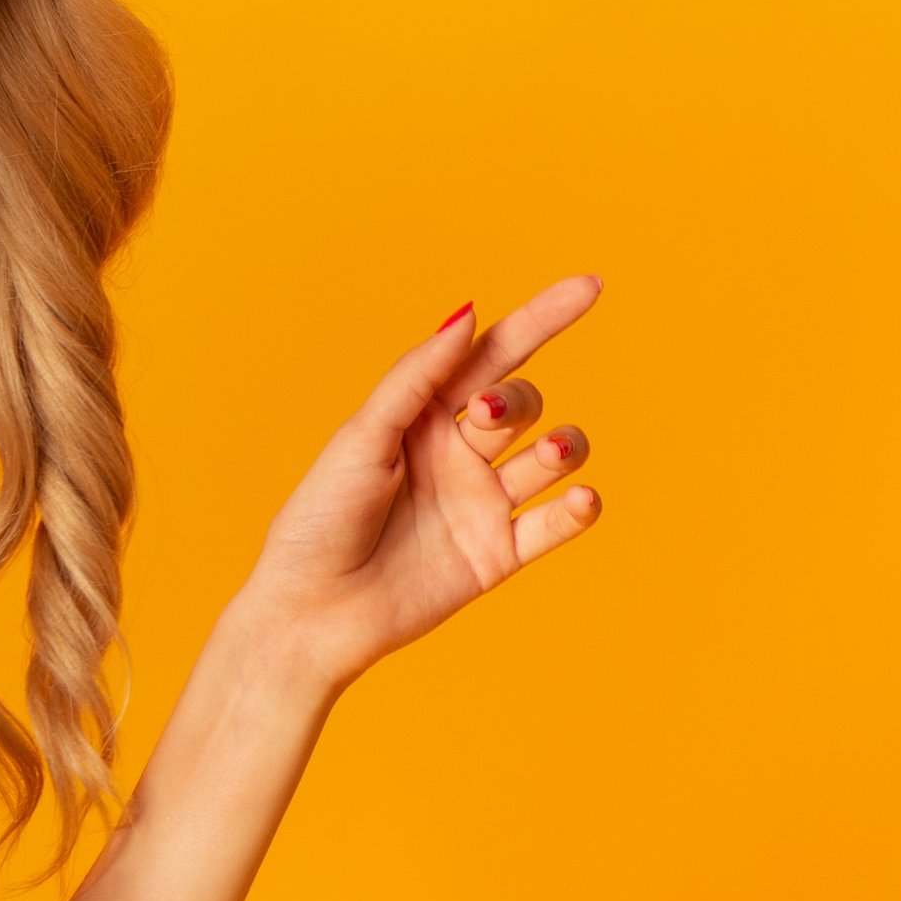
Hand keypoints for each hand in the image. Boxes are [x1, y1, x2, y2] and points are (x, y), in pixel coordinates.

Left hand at [236, 277, 609, 690]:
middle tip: (486, 417)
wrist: (311, 612)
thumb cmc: (319, 521)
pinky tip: (580, 497)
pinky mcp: (498, 554)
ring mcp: (483, 503)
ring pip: (552, 455)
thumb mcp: (362, 437)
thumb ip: (417, 378)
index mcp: (421, 417)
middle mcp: (458, 454)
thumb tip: (468, 315)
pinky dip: (578, 508)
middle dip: (518, 401)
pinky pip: (556, 523)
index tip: (589, 287)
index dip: (541, 319)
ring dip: (565, 445)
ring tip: (553, 452)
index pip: (493, 355)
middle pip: (523, 402)